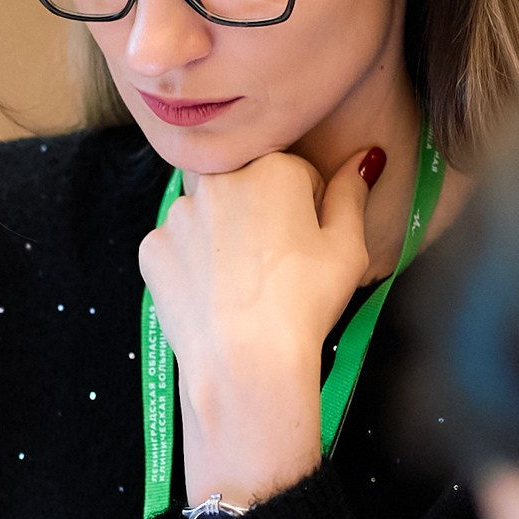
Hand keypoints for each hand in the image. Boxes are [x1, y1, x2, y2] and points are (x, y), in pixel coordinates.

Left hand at [139, 149, 380, 505]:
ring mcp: (180, 213)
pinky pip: (178, 247)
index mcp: (273, 168)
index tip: (307, 248)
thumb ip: (352, 194)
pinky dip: (192, 266)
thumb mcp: (348, 249)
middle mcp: (220, 179)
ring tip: (242, 286)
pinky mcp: (153, 247)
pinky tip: (212, 295)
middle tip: (275, 269)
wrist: (245, 361)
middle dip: (262, 217)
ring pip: (210, 217)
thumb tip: (366, 157)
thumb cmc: (305, 305)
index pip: (298, 177)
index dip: (309, 213)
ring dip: (224, 238)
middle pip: (248, 190)